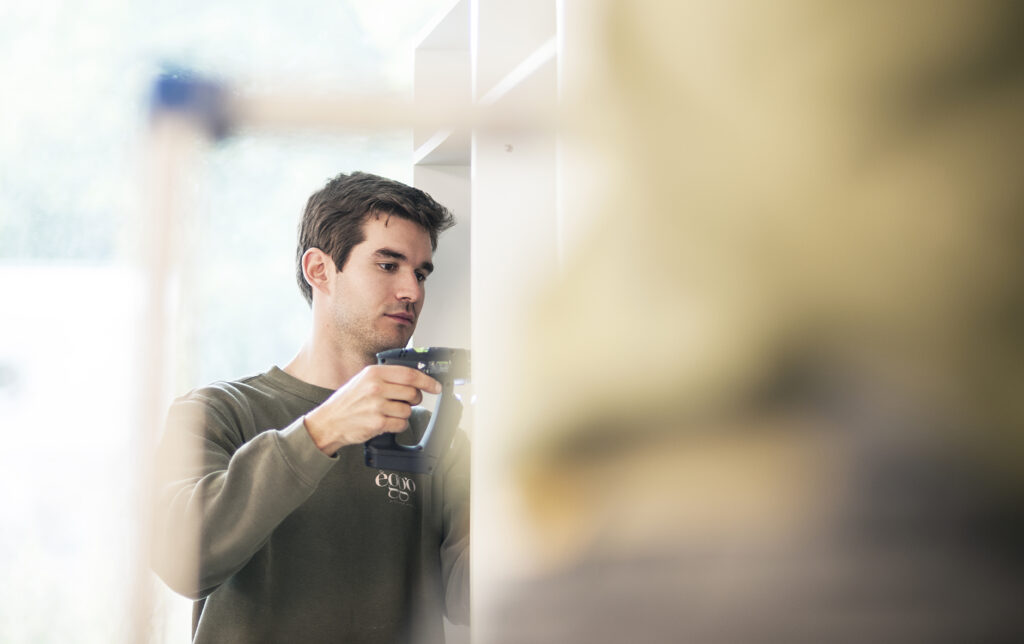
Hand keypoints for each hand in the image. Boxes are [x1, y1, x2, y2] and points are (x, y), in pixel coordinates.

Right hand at [303, 365, 441, 454]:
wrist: (329, 422)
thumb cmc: (348, 401)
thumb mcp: (364, 380)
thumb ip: (387, 377)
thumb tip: (414, 379)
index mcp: (374, 373)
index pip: (409, 374)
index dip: (427, 381)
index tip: (435, 387)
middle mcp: (376, 387)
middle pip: (413, 393)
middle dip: (414, 400)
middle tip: (406, 402)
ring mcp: (376, 406)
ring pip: (408, 410)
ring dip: (403, 414)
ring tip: (388, 412)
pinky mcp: (377, 423)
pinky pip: (401, 424)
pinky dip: (398, 425)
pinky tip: (386, 422)